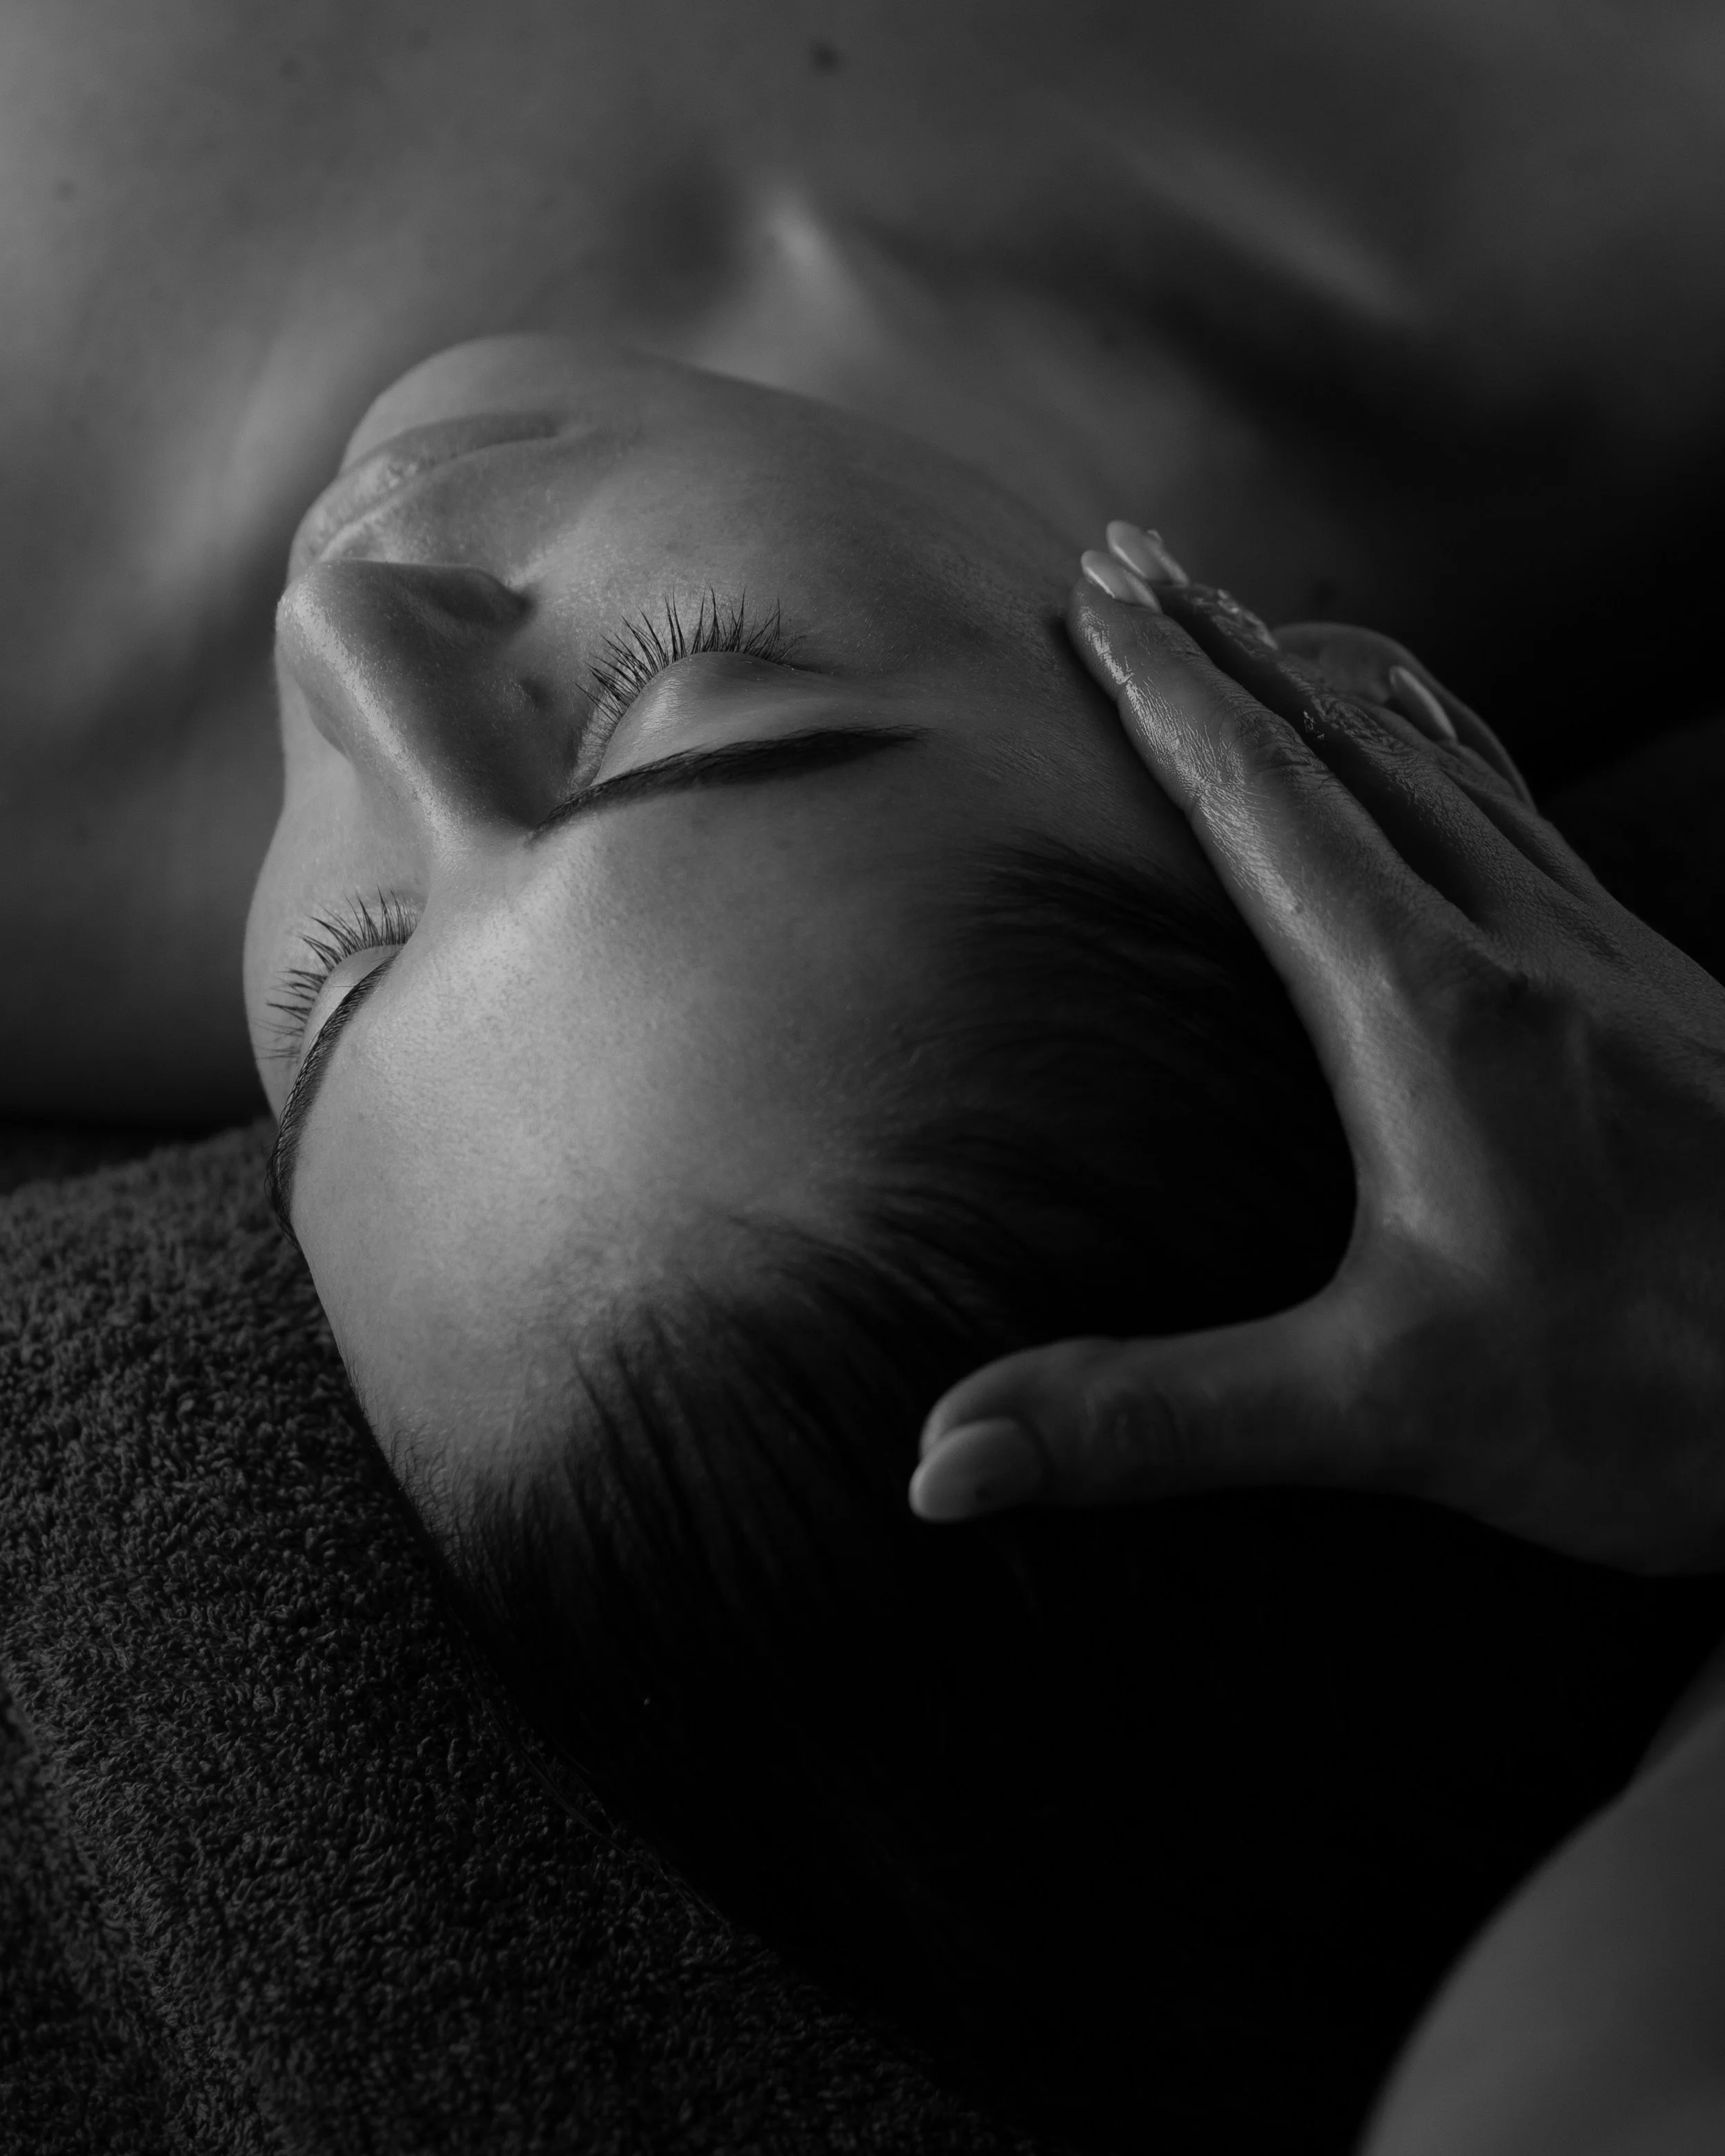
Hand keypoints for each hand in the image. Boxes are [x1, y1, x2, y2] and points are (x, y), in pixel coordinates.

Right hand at [911, 526, 1724, 1573]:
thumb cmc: (1664, 1399)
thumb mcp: (1386, 1416)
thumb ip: (1156, 1420)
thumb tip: (940, 1462)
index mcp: (1429, 1010)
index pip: (1266, 805)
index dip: (1167, 694)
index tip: (1087, 598)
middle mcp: (1522, 945)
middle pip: (1347, 741)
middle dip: (1226, 640)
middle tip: (1131, 549)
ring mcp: (1611, 956)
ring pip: (1446, 761)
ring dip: (1330, 678)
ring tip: (1255, 618)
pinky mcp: (1667, 992)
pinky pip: (1528, 816)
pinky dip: (1447, 747)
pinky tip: (1441, 761)